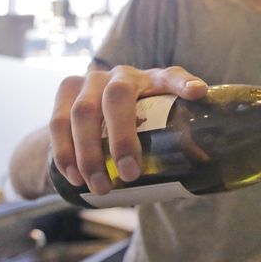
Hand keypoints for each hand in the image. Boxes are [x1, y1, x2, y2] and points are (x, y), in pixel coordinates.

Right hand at [50, 65, 207, 194]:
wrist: (99, 110)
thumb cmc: (142, 120)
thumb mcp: (161, 124)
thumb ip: (179, 140)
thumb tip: (203, 168)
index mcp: (154, 79)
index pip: (172, 76)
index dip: (183, 83)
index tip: (197, 93)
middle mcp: (122, 74)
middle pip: (117, 98)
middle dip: (122, 138)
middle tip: (130, 174)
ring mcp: (90, 80)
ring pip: (82, 112)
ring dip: (88, 154)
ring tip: (100, 187)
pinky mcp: (65, 92)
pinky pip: (57, 121)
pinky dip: (64, 152)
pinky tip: (74, 177)